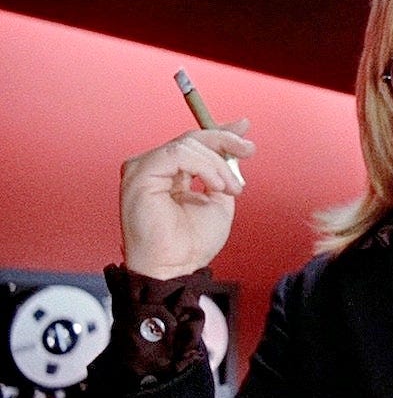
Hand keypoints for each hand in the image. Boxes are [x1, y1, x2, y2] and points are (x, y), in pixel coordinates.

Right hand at [119, 119, 255, 278]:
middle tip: (248, 150)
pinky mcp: (139, 175)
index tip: (245, 130)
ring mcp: (142, 170)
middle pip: (191, 139)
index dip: (221, 133)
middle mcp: (153, 169)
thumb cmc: (193, 242)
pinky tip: (216, 186)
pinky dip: (204, 166)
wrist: (176, 267)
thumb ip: (224, 172)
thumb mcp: (220, 199)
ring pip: (187, 145)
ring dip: (217, 164)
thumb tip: (238, 146)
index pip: (194, 143)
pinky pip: (177, 154)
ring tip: (232, 188)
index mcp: (169, 174)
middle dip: (224, 140)